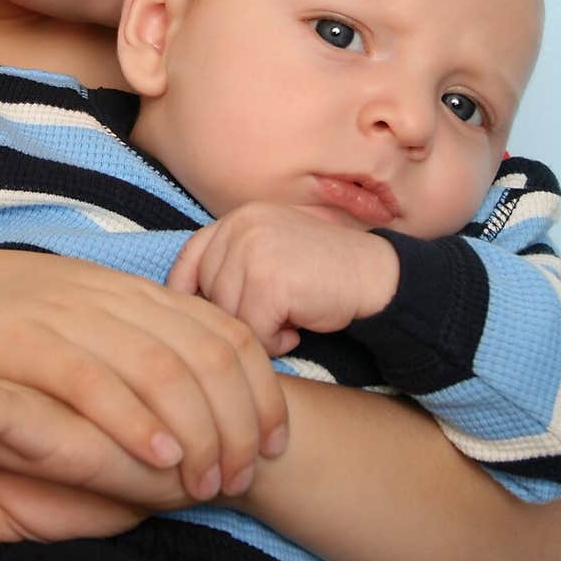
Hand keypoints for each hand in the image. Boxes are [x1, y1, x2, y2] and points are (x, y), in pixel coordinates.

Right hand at [0, 250, 288, 501]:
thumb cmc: (2, 330)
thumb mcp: (84, 326)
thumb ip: (139, 344)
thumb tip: (205, 380)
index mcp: (131, 291)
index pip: (227, 332)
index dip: (263, 389)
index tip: (276, 442)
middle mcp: (109, 296)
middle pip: (208, 352)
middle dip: (241, 419)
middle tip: (247, 475)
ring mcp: (67, 314)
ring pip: (162, 367)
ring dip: (199, 430)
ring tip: (211, 481)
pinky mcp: (19, 340)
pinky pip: (92, 380)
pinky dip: (133, 420)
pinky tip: (160, 459)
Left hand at [168, 203, 399, 352]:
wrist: (376, 276)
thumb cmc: (324, 271)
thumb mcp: (272, 250)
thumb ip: (234, 261)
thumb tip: (184, 300)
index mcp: (238, 218)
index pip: (190, 256)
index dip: (185, 292)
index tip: (193, 319)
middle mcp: (240, 228)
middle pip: (207, 292)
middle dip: (237, 316)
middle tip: (277, 314)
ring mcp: (253, 252)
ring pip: (227, 316)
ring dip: (258, 332)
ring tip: (290, 319)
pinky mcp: (268, 282)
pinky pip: (251, 332)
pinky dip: (274, 342)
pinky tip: (298, 328)